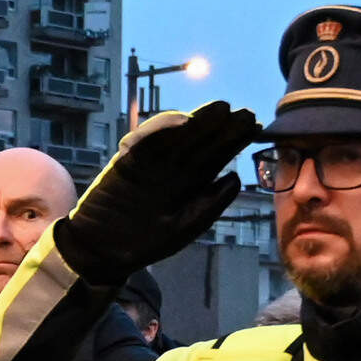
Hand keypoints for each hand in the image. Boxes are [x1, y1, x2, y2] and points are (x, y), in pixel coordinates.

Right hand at [52, 101, 258, 282]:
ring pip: (178, 137)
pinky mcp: (128, 162)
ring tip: (221, 109)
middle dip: (223, 127)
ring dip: (198, 122)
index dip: (236, 141)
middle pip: (201, 142)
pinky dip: (161, 130)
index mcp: (190, 184)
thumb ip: (210, 205)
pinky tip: (183, 121)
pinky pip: (146, 142)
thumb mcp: (184, 227)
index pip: (217, 156)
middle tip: (246, 113)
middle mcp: (173, 168)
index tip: (257, 126)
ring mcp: (151, 163)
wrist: (103, 250)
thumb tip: (236, 178)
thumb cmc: (145, 243)